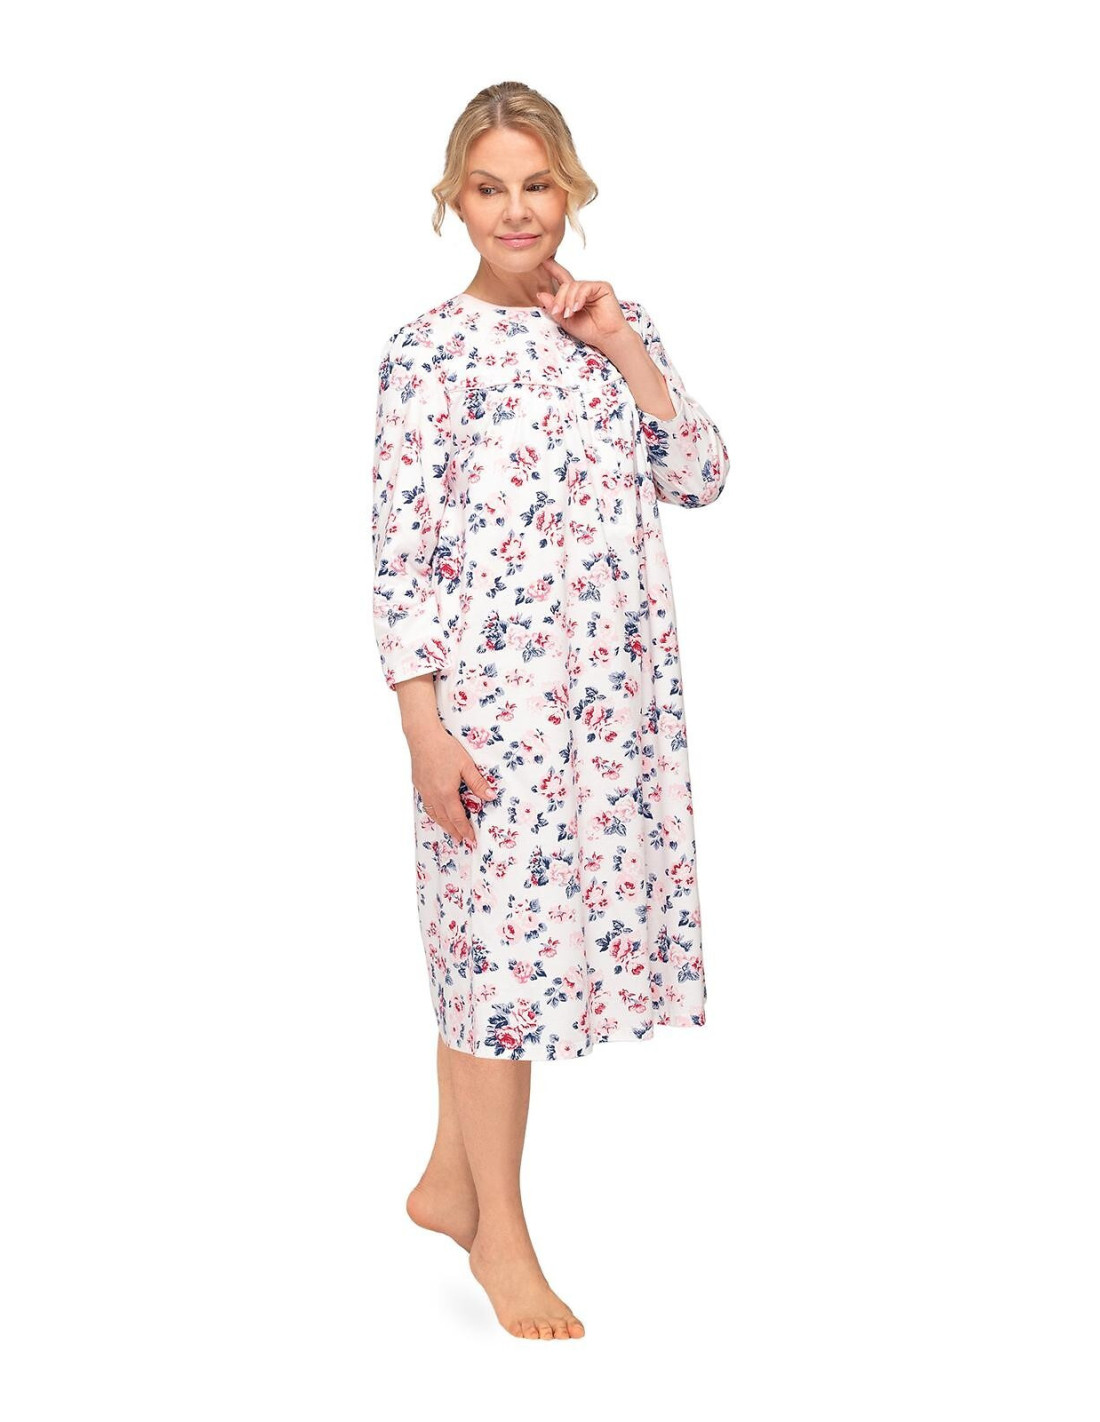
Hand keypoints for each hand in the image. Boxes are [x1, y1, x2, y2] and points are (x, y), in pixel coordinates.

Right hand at [406, 722, 497, 847]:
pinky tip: (437, 814)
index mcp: (446, 793)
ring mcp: (424, 791)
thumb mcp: (466, 764)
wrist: (422, 736)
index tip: (471, 839)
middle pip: (444, 819)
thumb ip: (478, 783)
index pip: (457, 818)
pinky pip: (426, 805)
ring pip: (434, 814)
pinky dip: (433, 814)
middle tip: (462, 841)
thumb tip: (490, 796)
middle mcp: (433, 795)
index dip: (465, 829)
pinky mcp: (418, 784)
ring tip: (451, 832)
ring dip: (443, 825)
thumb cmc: (445, 748)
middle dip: (455, 831)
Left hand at [535, 258, 630, 349]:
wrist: (606, 337)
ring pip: (573, 285)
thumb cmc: (589, 330)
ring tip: (570, 313)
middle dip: (559, 298)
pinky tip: (578, 307)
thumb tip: (540, 295)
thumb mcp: (565, 321)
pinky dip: (579, 297)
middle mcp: (583, 289)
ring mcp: (592, 287)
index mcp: (574, 296)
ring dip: (568, 300)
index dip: (553, 268)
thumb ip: (554, 308)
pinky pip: (585, 287)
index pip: (561, 279)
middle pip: (565, 285)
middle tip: (558, 312)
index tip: (543, 260)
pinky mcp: (602, 286)